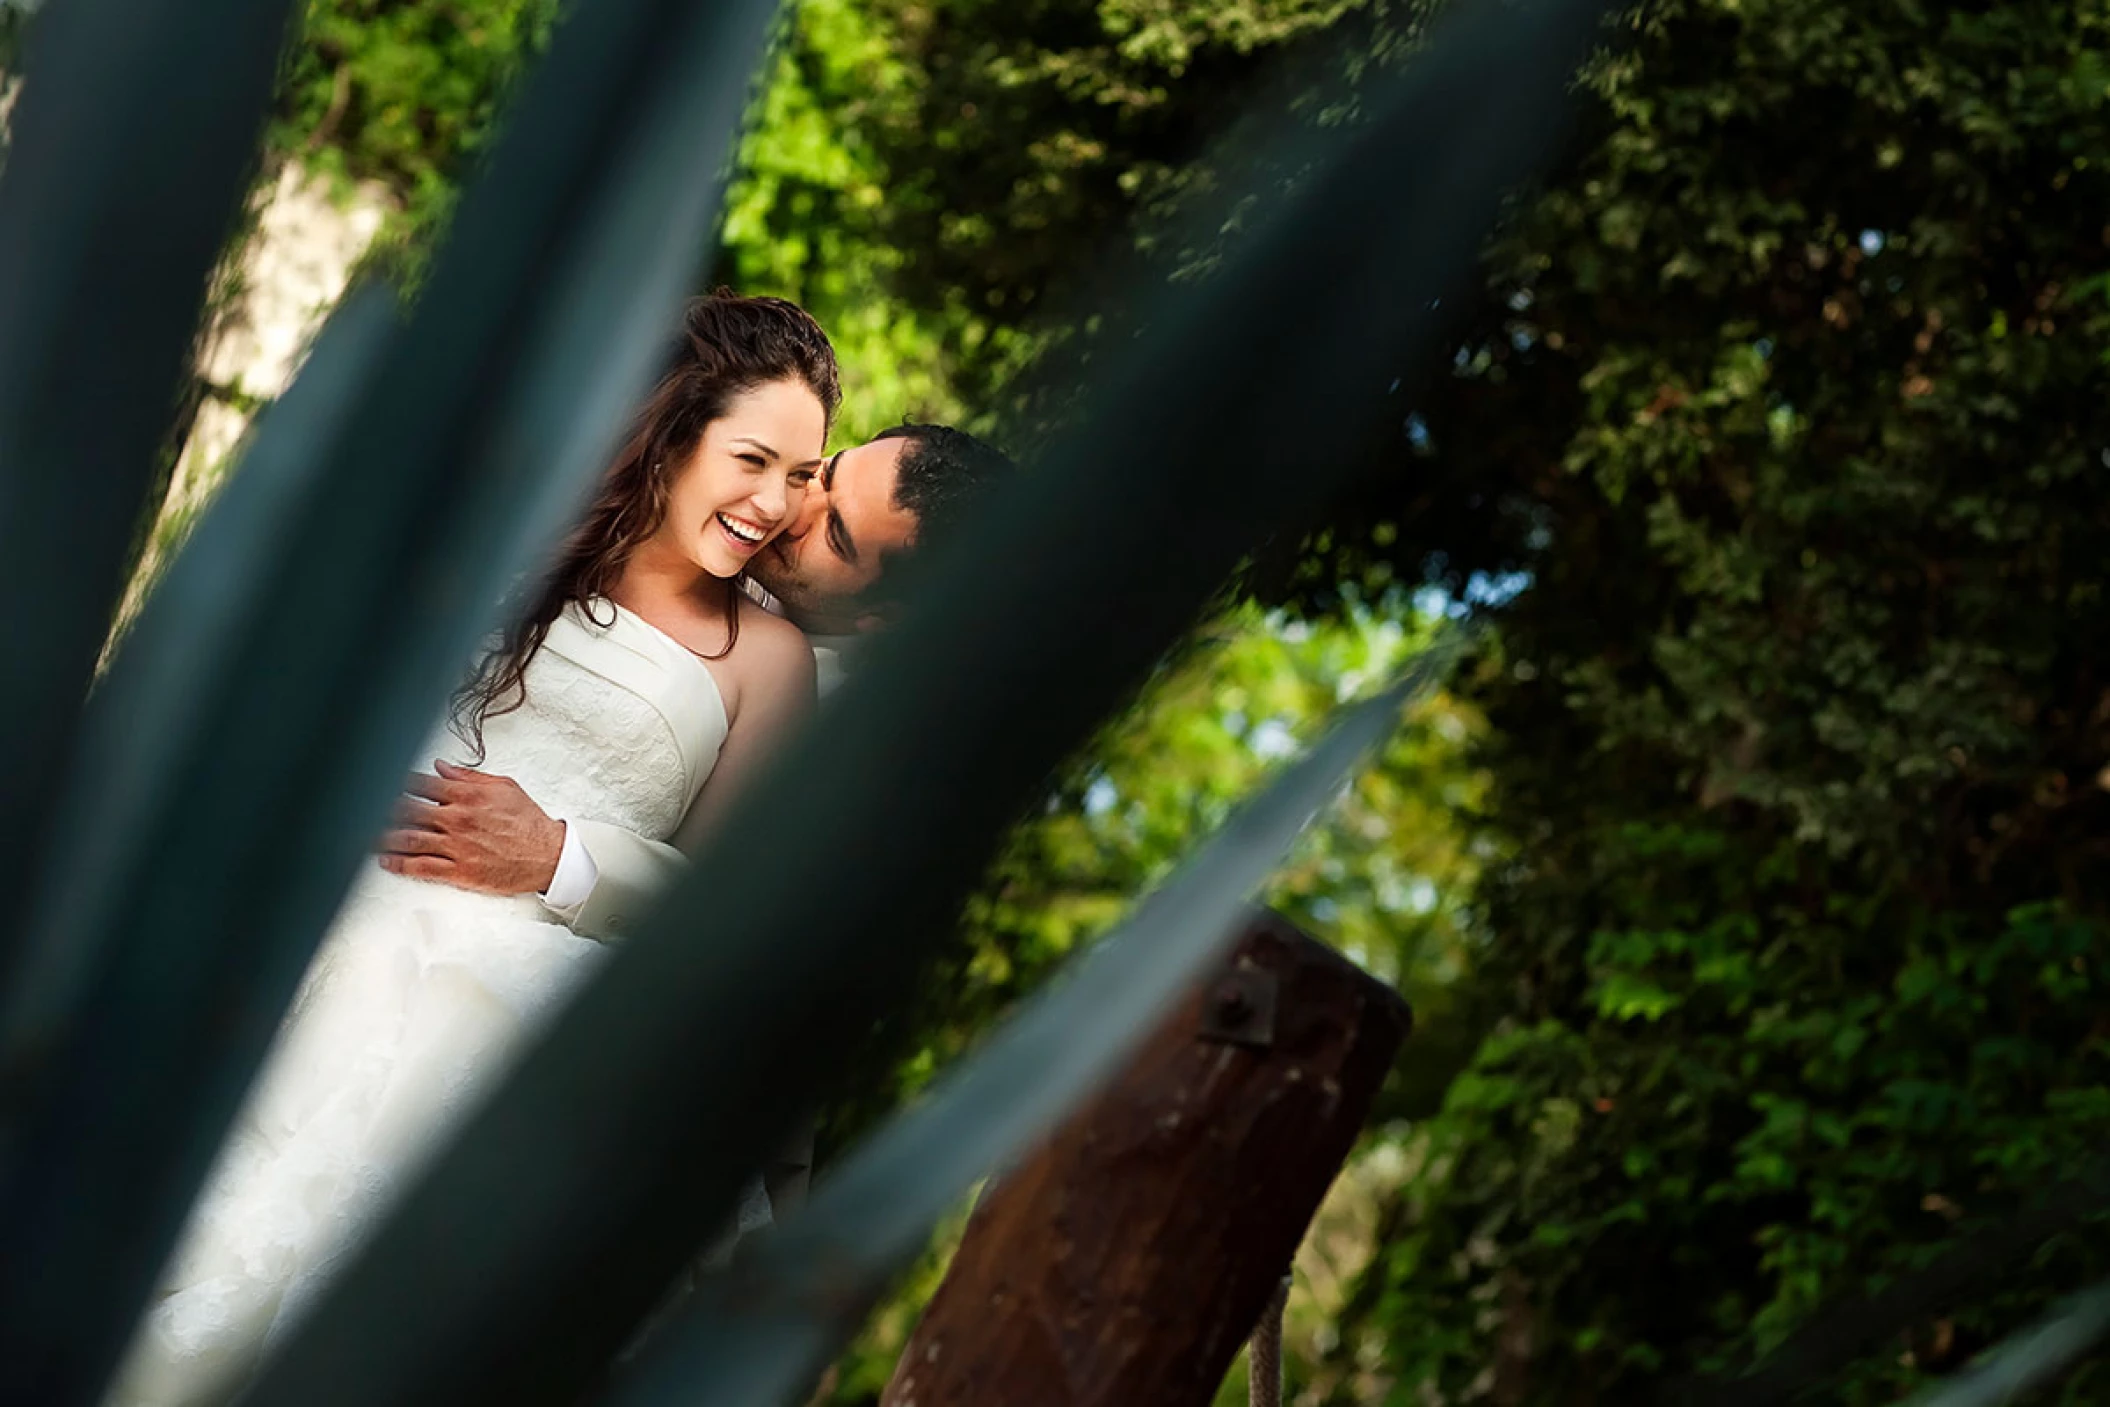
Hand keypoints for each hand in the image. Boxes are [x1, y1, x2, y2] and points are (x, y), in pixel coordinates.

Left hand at [376, 759, 566, 895]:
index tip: (377, 779)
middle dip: (380, 808)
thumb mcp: (503, 787)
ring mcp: (456, 846)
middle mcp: (457, 819)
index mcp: (466, 796)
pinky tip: (385, 860)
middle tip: (360, 807)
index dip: (396, 781)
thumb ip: (468, 777)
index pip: (420, 784)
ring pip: (408, 839)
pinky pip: (421, 867)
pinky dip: (399, 863)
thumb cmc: (528, 821)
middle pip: (406, 810)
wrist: (548, 855)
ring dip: (382, 837)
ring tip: (363, 835)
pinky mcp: (459, 871)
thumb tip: (440, 767)